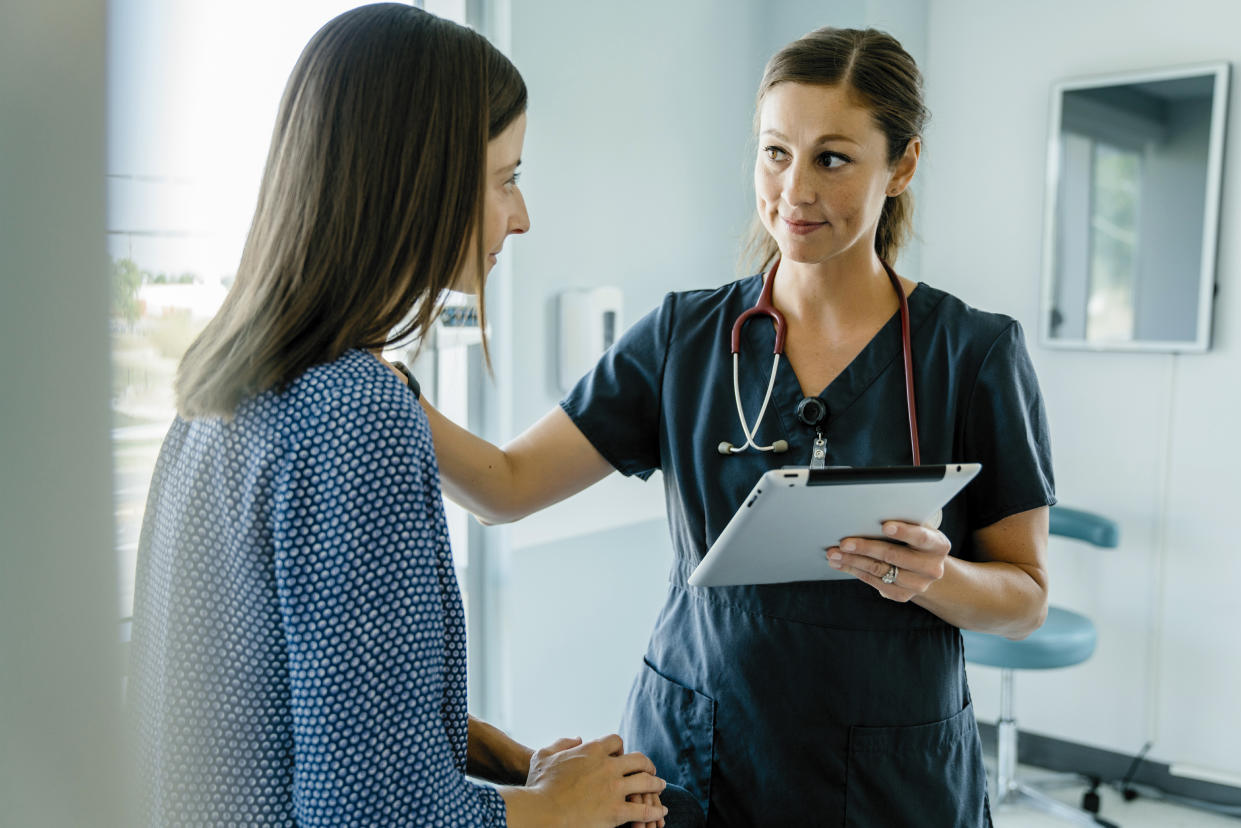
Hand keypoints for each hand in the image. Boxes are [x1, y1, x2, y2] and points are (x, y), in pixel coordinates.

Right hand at [525, 734, 666, 827]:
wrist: (541, 812)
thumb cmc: (538, 786)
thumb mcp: (544, 756)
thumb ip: (562, 743)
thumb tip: (577, 738)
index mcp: (592, 750)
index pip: (616, 741)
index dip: (621, 748)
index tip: (621, 755)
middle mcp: (608, 766)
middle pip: (638, 759)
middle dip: (646, 764)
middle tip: (650, 770)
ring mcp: (614, 788)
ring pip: (646, 782)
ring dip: (656, 784)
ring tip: (660, 786)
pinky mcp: (616, 811)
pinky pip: (643, 810)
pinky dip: (654, 811)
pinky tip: (660, 811)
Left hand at [826, 520, 950, 601]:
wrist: (925, 568)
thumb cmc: (915, 540)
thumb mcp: (918, 528)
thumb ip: (903, 521)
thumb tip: (869, 511)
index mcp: (938, 545)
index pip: (921, 537)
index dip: (903, 532)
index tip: (885, 526)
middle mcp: (932, 567)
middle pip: (894, 556)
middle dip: (866, 548)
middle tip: (845, 542)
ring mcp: (918, 584)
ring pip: (880, 570)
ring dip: (853, 561)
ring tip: (834, 553)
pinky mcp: (902, 595)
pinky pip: (874, 582)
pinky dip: (855, 571)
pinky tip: (841, 563)